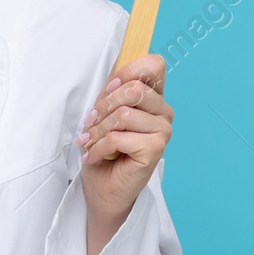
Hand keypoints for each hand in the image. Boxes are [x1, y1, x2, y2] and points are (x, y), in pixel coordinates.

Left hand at [75, 54, 171, 227]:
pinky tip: (94, 156)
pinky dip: (98, 147)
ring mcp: (163, 131)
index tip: (108, 90)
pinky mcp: (155, 149)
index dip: (128, 71)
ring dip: (98, 130)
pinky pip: (119, 137)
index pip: (154, 66)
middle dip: (103, 106)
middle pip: (134, 89)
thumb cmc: (104, 149)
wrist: (103, 188)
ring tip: (90, 142)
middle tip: (91, 124)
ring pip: (123, 114)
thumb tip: (114, 80)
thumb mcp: (103, 113)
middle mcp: (163, 112)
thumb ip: (112, 93)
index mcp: (154, 98)